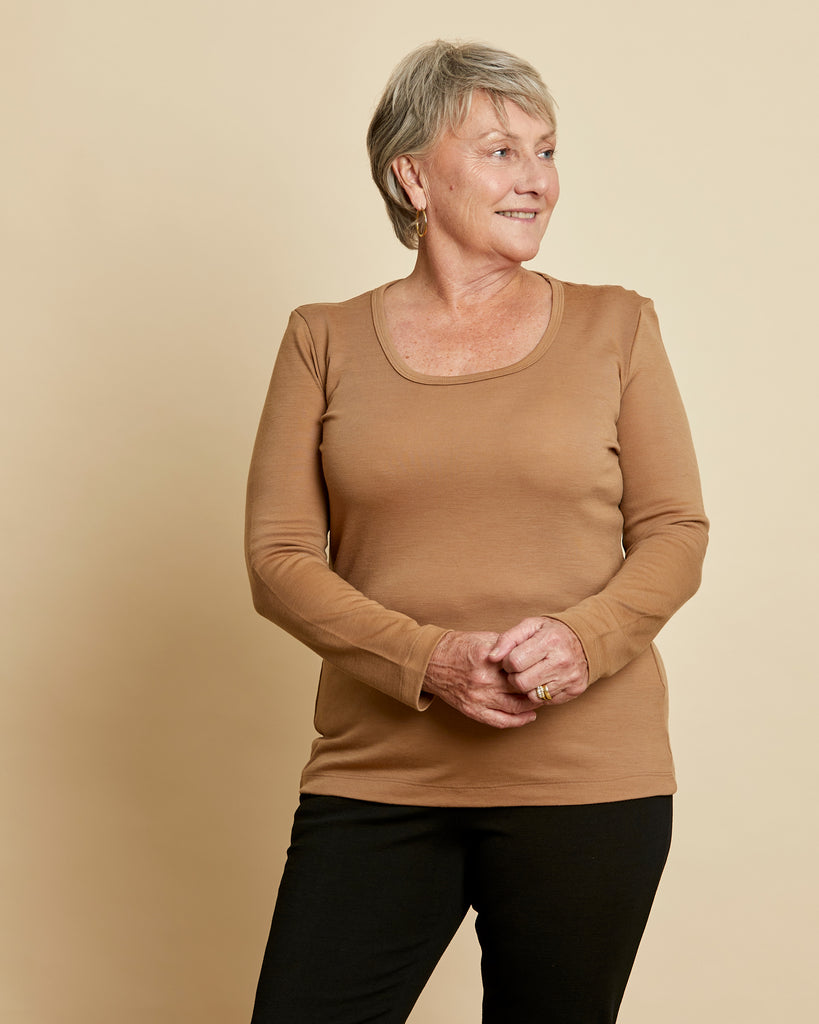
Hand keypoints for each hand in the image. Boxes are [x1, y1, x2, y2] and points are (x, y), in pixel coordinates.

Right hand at [423, 631, 538, 728]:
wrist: (431, 663)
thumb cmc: (457, 647)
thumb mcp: (483, 638)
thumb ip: (507, 645)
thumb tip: (530, 650)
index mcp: (487, 658)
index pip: (521, 665)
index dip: (536, 667)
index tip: (546, 666)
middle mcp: (483, 679)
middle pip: (521, 687)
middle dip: (537, 686)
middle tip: (548, 684)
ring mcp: (478, 697)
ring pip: (515, 706)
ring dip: (531, 704)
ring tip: (541, 699)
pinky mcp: (472, 710)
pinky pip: (500, 721)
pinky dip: (518, 721)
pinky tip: (528, 716)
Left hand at [488, 617, 588, 705]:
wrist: (585, 640)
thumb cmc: (551, 633)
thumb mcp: (530, 626)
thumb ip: (507, 639)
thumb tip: (492, 657)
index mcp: (549, 641)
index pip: (515, 662)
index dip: (507, 662)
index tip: (511, 659)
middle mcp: (562, 660)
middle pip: (521, 683)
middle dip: (514, 677)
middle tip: (519, 669)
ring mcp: (570, 677)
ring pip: (533, 695)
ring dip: (527, 687)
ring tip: (531, 674)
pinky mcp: (574, 690)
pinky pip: (546, 701)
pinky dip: (541, 693)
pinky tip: (543, 680)